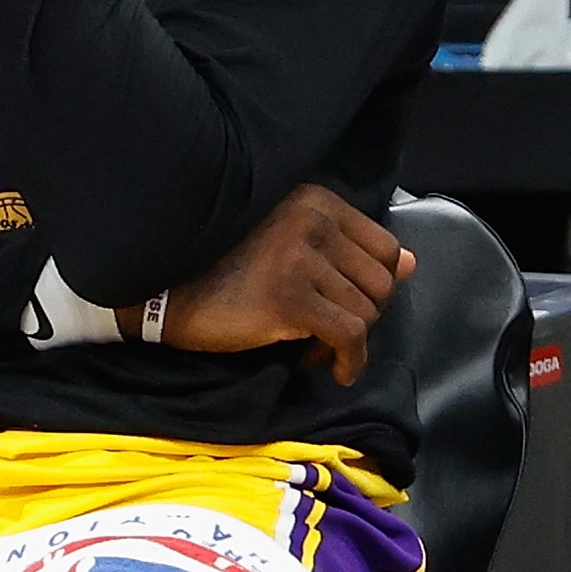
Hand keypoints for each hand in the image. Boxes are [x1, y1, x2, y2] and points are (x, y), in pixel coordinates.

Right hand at [151, 185, 413, 386]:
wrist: (160, 293)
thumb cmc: (219, 269)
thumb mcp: (288, 247)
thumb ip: (347, 251)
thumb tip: (409, 263)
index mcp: (313, 201)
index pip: (384, 248)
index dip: (370, 287)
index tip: (340, 306)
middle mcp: (312, 221)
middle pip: (380, 283)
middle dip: (360, 315)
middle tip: (324, 332)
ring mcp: (300, 258)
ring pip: (367, 311)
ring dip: (346, 340)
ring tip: (310, 345)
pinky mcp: (289, 298)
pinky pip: (350, 336)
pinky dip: (350, 360)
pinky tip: (335, 370)